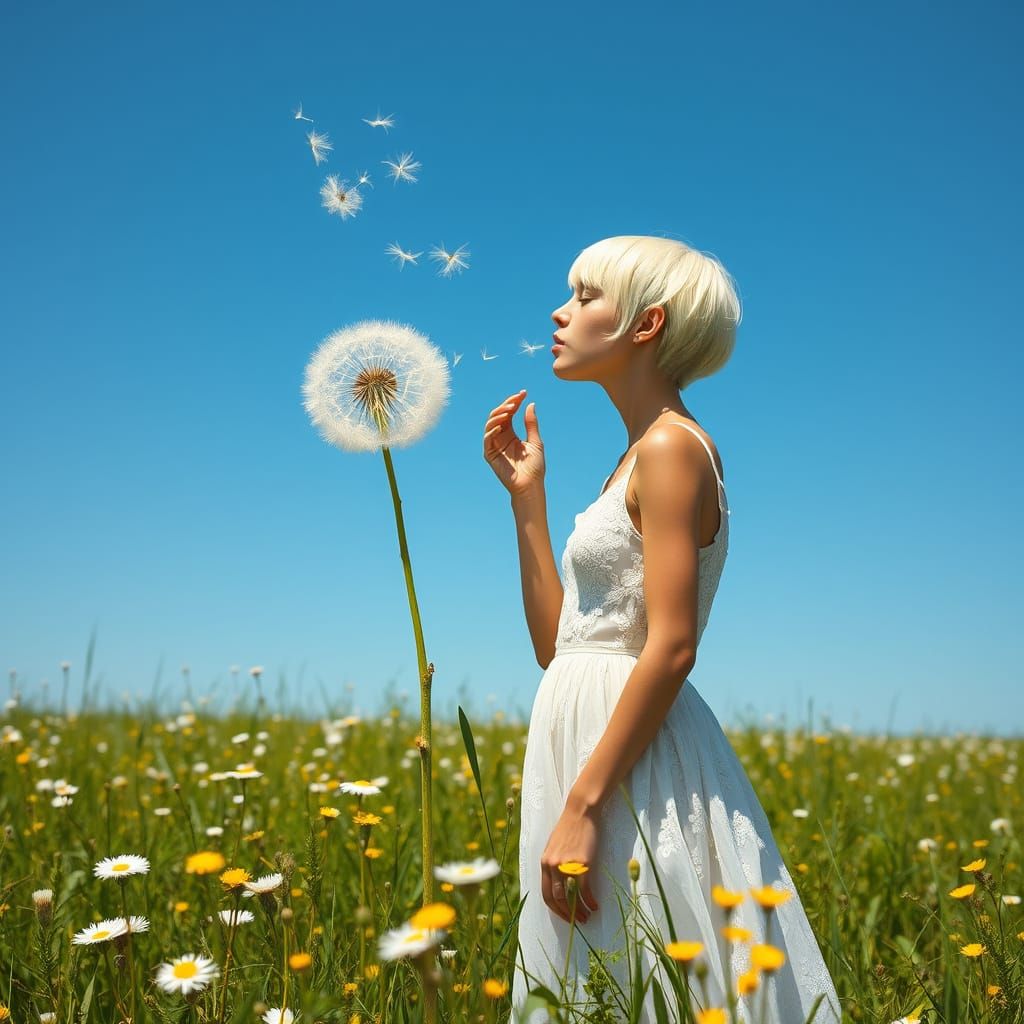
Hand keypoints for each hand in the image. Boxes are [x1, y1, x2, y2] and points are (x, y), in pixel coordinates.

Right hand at [482, 390, 545, 496]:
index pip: (509, 413)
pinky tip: (502, 425)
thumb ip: (531, 424)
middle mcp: (500, 437)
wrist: (530, 485)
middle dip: (506, 405)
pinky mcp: (489, 454)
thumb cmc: (535, 467)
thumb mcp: (535, 441)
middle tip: (516, 400)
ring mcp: (494, 445)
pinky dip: (492, 429)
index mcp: (510, 434)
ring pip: (490, 424)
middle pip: (498, 416)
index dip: (514, 402)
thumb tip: (530, 404)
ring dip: (498, 415)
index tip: (523, 393)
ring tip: (509, 410)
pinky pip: (487, 438)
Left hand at [540, 806, 600, 924]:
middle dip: (567, 914)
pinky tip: (595, 905)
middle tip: (577, 921)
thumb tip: (557, 884)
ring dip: (579, 911)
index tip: (565, 915)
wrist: (581, 812)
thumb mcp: (554, 846)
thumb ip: (553, 864)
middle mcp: (553, 866)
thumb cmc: (569, 827)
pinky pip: (585, 890)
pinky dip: (590, 901)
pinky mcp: (582, 864)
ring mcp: (567, 865)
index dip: (555, 909)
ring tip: (587, 916)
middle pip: (557, 899)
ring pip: (570, 897)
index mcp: (544, 863)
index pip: (546, 894)